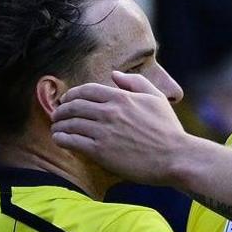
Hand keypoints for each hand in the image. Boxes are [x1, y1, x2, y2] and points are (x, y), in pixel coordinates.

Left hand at [51, 71, 192, 185]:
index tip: (67, 100)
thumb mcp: (157, 98)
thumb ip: (135, 83)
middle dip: (61, 110)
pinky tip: (60, 139)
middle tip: (57, 115)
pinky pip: (72, 141)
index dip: (71, 94)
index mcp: (121, 97)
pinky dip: (62, 138)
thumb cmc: (169, 130)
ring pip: (69, 123)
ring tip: (56, 129)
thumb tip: (114, 74)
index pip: (86, 90)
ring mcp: (103, 131)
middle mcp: (109, 112)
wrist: (176, 157)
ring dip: (58, 125)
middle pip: (73, 106)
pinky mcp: (100, 151)